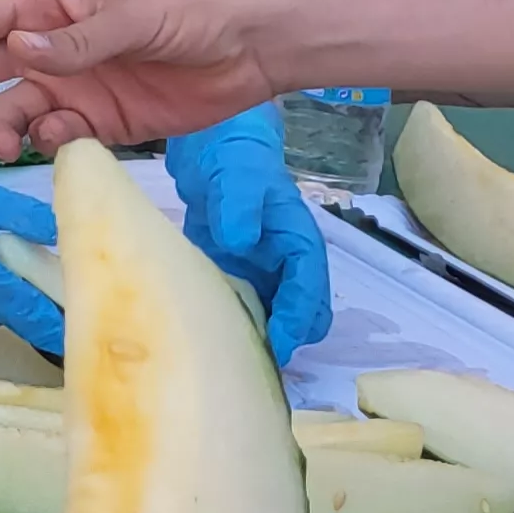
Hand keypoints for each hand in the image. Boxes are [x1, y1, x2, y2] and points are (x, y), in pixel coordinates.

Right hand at [0, 0, 278, 157]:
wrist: (252, 51)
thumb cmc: (195, 13)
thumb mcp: (138, 18)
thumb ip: (79, 39)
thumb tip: (17, 49)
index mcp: (46, 10)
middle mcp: (45, 49)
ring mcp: (68, 87)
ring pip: (8, 113)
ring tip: (6, 148)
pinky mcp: (96, 123)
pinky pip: (52, 139)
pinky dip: (49, 145)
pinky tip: (64, 141)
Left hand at [166, 105, 330, 359]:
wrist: (211, 150)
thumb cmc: (236, 160)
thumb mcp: (239, 177)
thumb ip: (241, 206)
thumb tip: (241, 243)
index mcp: (299, 246)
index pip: (308, 292)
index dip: (296, 321)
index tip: (279, 345)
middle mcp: (285, 266)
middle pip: (301, 317)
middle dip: (286, 341)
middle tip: (254, 362)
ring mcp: (260, 274)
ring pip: (272, 320)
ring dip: (260, 339)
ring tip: (231, 360)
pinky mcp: (232, 276)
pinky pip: (240, 309)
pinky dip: (231, 325)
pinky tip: (205, 337)